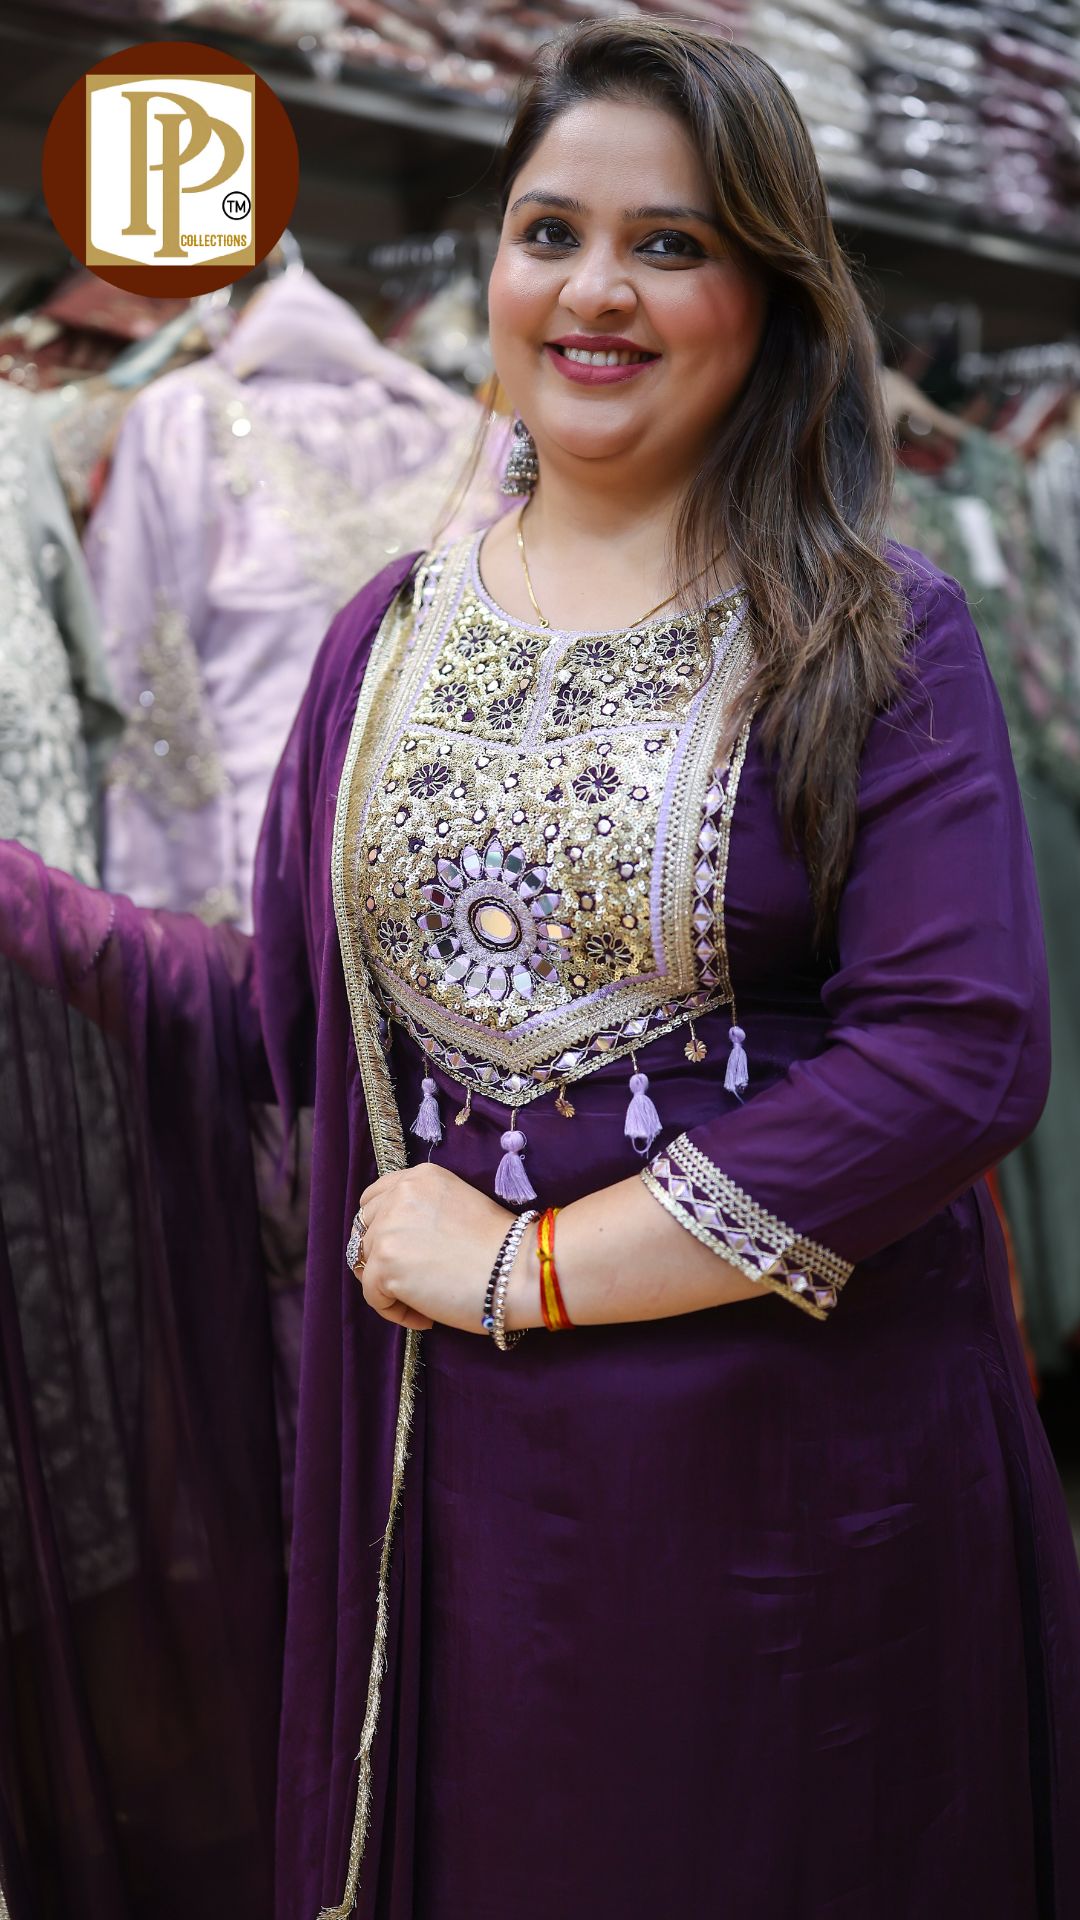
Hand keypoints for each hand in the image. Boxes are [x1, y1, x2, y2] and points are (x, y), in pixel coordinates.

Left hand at [352, 1162, 518, 1334]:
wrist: (519, 1269)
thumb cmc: (502, 1246)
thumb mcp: (458, 1204)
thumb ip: (424, 1211)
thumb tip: (399, 1242)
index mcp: (418, 1178)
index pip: (373, 1199)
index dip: (382, 1229)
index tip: (403, 1252)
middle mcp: (398, 1196)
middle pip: (364, 1231)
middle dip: (382, 1257)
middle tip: (412, 1281)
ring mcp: (388, 1229)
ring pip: (366, 1265)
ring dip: (390, 1287)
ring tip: (426, 1302)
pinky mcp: (385, 1265)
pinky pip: (373, 1297)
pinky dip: (397, 1312)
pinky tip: (428, 1317)